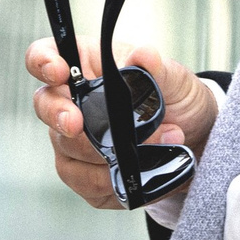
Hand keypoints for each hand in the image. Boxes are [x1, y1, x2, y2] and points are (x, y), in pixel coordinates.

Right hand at [26, 35, 220, 210]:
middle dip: (59, 116)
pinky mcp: (86, 177)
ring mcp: (74, 142)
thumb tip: (143, 55)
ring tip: (154, 144)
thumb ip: (158, 69)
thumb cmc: (178, 102)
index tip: (58, 71)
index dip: (43, 62)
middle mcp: (73, 104)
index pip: (46, 56)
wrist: (196, 143)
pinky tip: (139, 173)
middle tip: (77, 124)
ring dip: (105, 155)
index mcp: (88, 67)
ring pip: (66, 151)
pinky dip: (114, 180)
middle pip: (45, 106)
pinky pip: (86, 184)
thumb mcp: (177, 81)